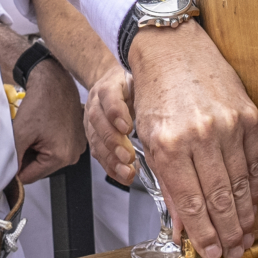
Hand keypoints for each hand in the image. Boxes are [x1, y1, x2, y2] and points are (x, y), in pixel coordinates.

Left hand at [11, 60, 87, 185]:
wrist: (54, 82)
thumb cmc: (41, 102)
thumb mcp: (20, 133)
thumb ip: (13, 157)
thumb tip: (7, 175)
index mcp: (62, 157)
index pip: (29, 177)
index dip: (15, 168)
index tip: (9, 153)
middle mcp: (73, 156)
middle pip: (39, 169)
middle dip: (26, 157)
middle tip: (22, 137)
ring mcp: (77, 147)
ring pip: (46, 159)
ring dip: (35, 149)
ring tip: (33, 131)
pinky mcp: (76, 139)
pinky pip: (55, 149)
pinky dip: (45, 142)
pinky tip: (42, 129)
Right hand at [83, 65, 135, 185]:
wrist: (107, 84)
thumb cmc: (128, 86)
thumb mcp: (139, 83)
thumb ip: (146, 94)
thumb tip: (166, 110)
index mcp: (108, 86)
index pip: (109, 96)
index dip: (116, 113)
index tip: (127, 128)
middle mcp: (96, 103)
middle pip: (99, 122)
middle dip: (114, 142)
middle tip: (128, 157)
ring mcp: (91, 120)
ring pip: (96, 140)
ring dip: (111, 158)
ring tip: (127, 171)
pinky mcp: (92, 136)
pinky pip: (97, 152)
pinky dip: (110, 166)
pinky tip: (122, 175)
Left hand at [122, 22, 257, 257]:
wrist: (174, 50)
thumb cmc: (157, 94)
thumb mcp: (150, 141)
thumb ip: (167, 186)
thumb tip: (182, 227)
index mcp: (169, 144)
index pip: (190, 202)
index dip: (203, 233)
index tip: (211, 252)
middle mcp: (199, 135)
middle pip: (218, 198)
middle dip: (226, 232)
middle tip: (232, 251)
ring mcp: (227, 124)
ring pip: (239, 183)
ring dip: (243, 215)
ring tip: (243, 235)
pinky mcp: (248, 115)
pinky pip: (253, 161)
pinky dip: (253, 187)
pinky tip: (251, 204)